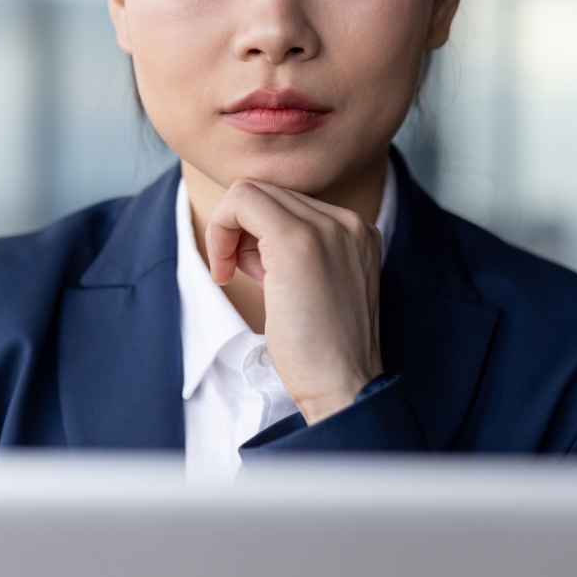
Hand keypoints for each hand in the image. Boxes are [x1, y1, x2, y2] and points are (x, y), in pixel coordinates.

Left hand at [205, 179, 382, 423]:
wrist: (343, 386)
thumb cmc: (322, 349)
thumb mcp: (313, 286)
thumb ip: (289, 251)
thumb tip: (246, 231)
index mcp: (356, 230)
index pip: (288, 201)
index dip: (257, 231)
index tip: (252, 270)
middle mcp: (347, 221)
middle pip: (268, 191)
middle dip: (239, 229)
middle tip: (238, 273)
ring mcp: (327, 228)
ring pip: (250, 191)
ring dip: (229, 232)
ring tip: (241, 276)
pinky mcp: (298, 241)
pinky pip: (241, 201)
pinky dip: (220, 232)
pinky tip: (226, 273)